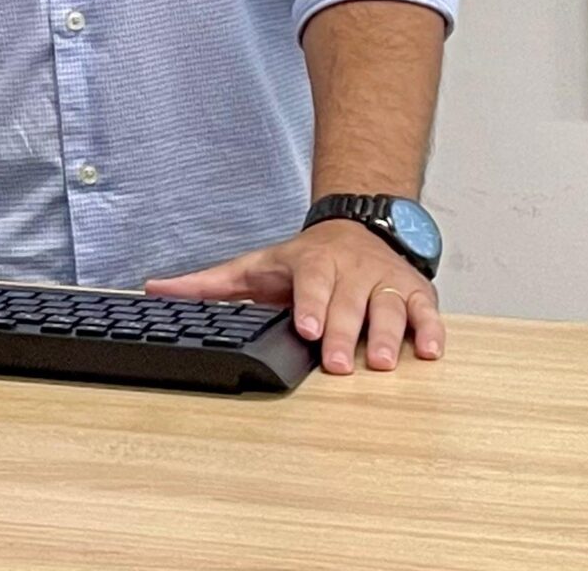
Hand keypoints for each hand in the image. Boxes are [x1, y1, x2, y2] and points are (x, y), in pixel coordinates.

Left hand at [146, 220, 444, 373]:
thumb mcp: (255, 267)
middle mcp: (350, 270)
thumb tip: (155, 290)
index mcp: (312, 264)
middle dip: (344, 332)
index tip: (307, 327)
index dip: (311, 304)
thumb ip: (210, 284)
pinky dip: (431, 329)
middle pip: (349, 301)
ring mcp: (383, 280)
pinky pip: (425, 309)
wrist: (357, 224)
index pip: (311, 282)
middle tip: (338, 363)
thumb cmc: (302, 260)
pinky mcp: (413, 292)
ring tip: (380, 363)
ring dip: (386, 334)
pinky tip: (429, 351)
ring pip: (387, 306)